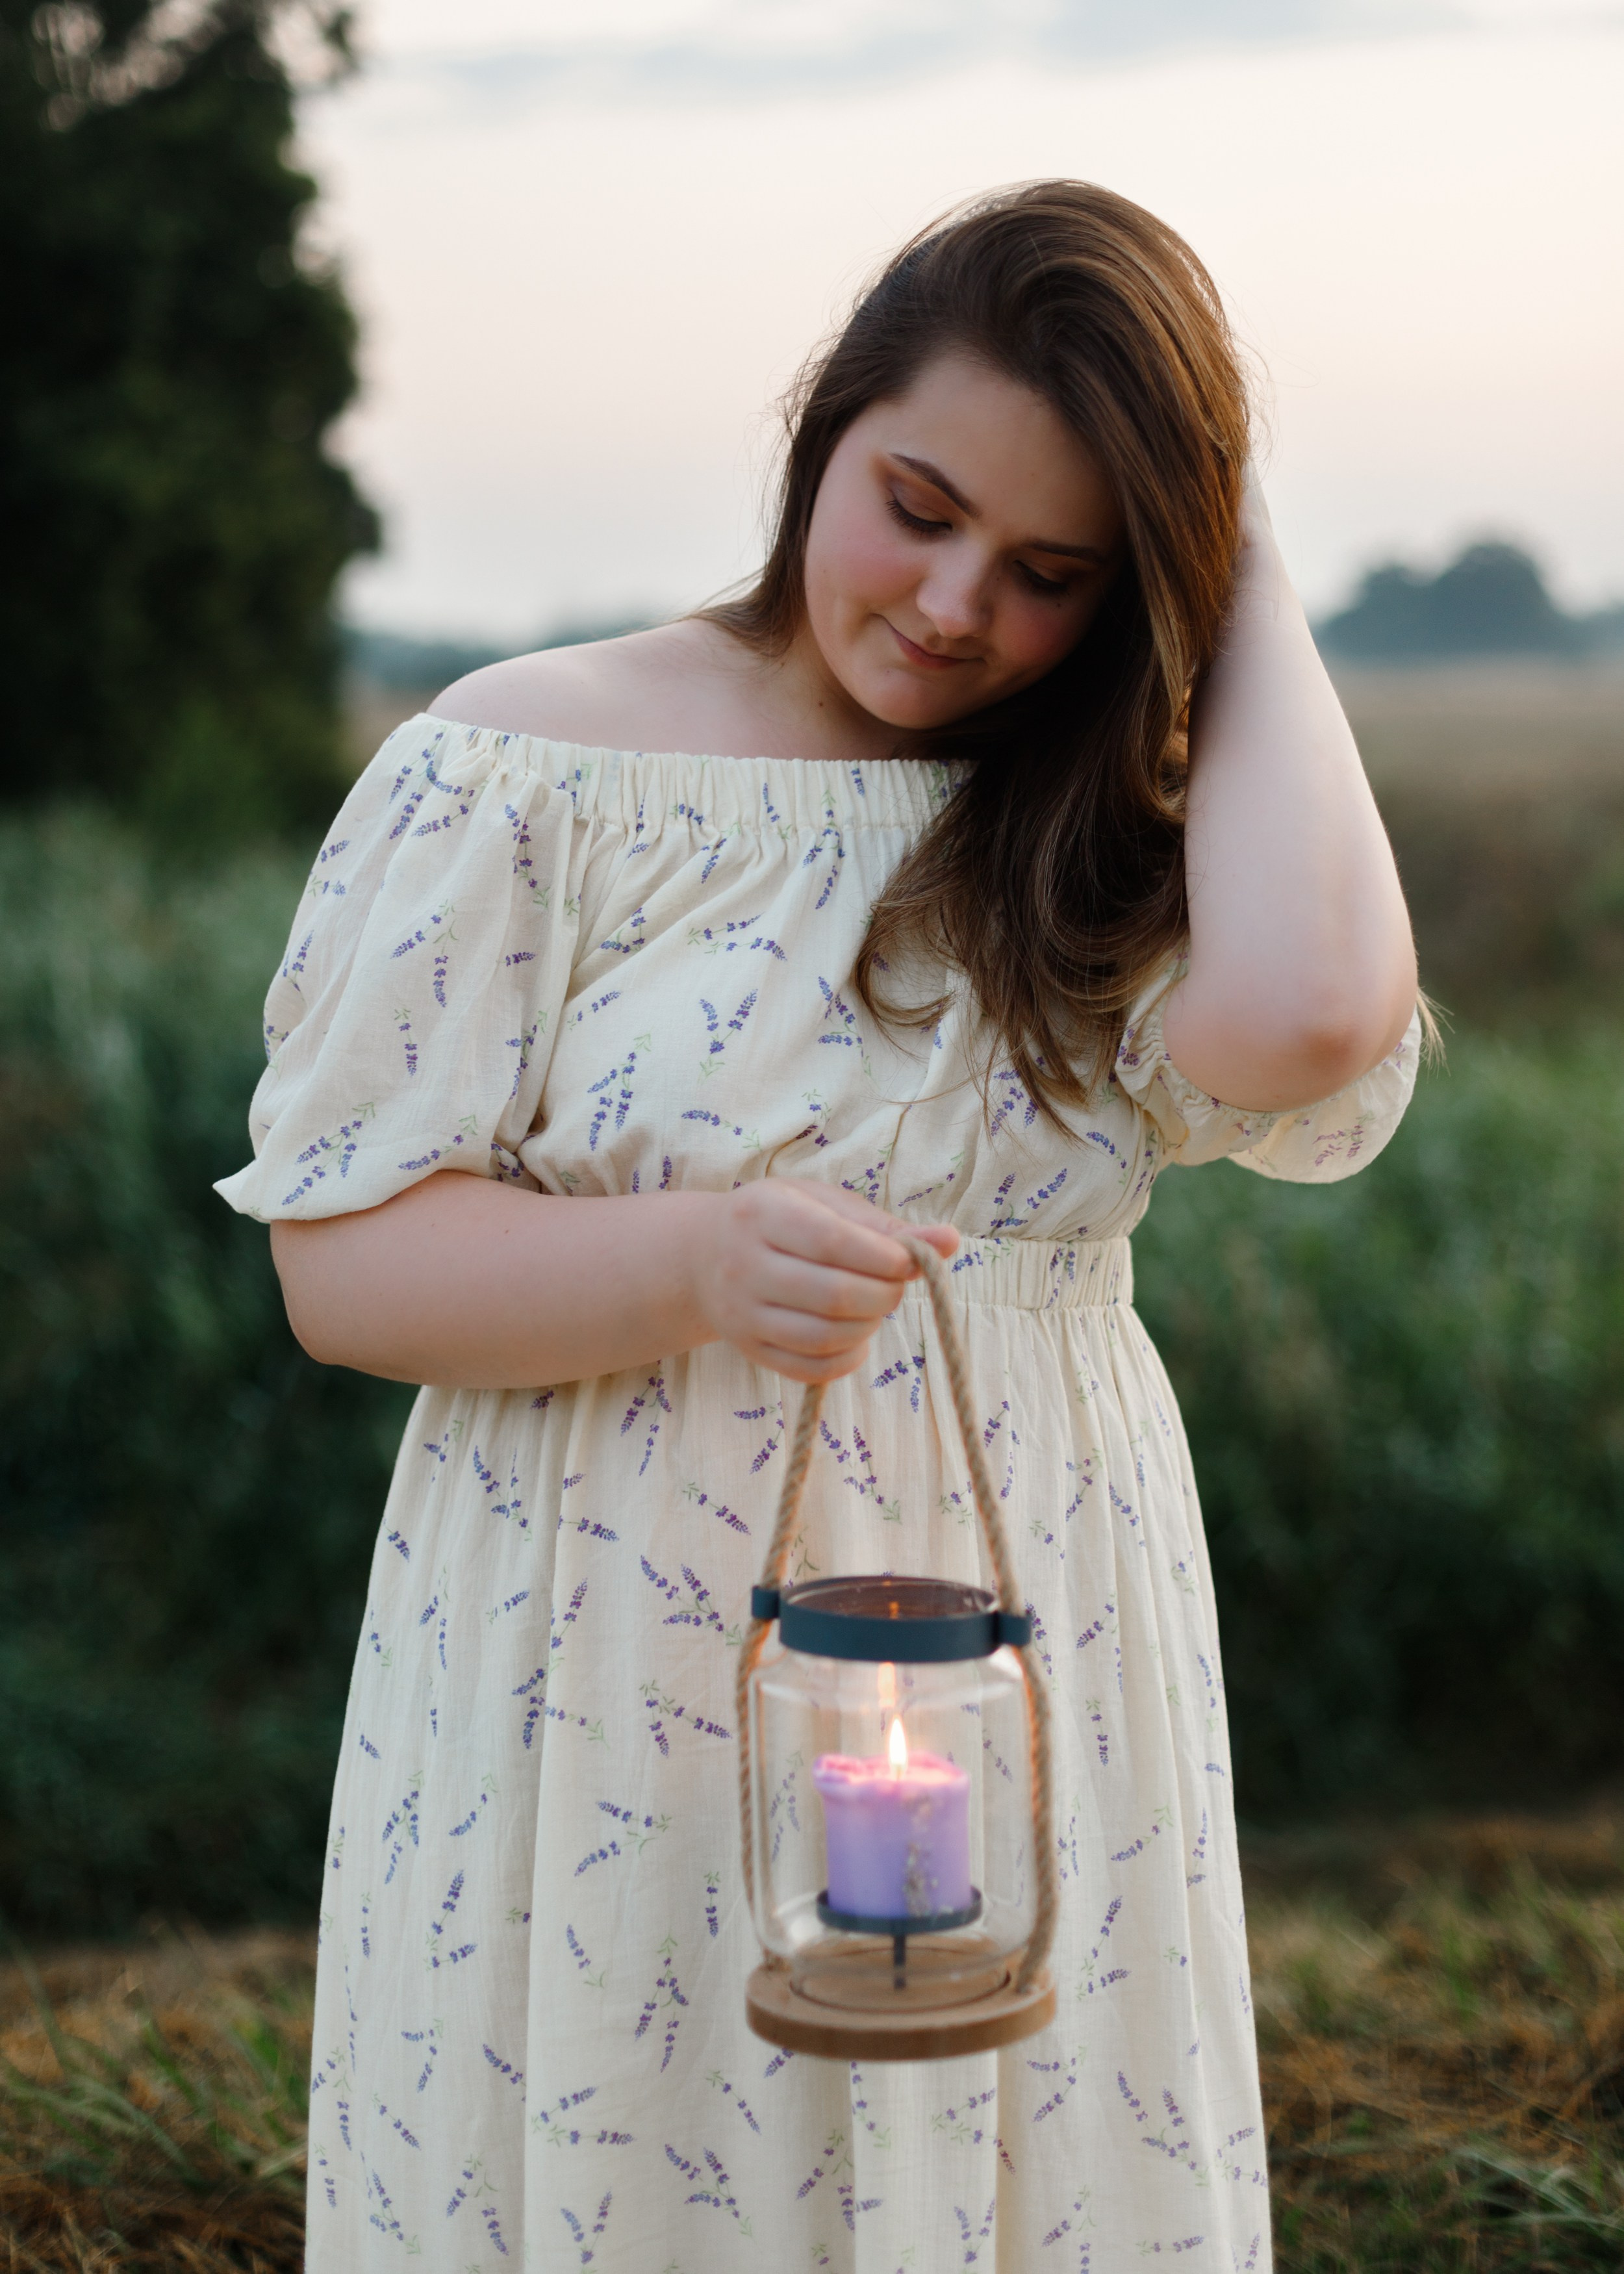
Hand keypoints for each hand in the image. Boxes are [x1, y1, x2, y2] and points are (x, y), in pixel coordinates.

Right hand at [691, 1180, 958, 1382]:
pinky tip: (856, 1336)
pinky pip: (808, 1369)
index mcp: (762, 1213)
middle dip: (882, 1295)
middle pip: (831, 1294)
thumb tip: (950, 1241)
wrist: (705, 1256)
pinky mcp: (749, 1350)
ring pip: (822, 1336)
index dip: (881, 1257)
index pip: (830, 1241)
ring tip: (874, 1307)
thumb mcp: (824, 1205)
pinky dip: (847, 1358)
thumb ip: (885, 1226)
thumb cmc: (782, 1220)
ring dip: (868, 1326)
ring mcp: (743, 1314)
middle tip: (893, 1285)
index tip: (906, 1261)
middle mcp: (744, 1265)